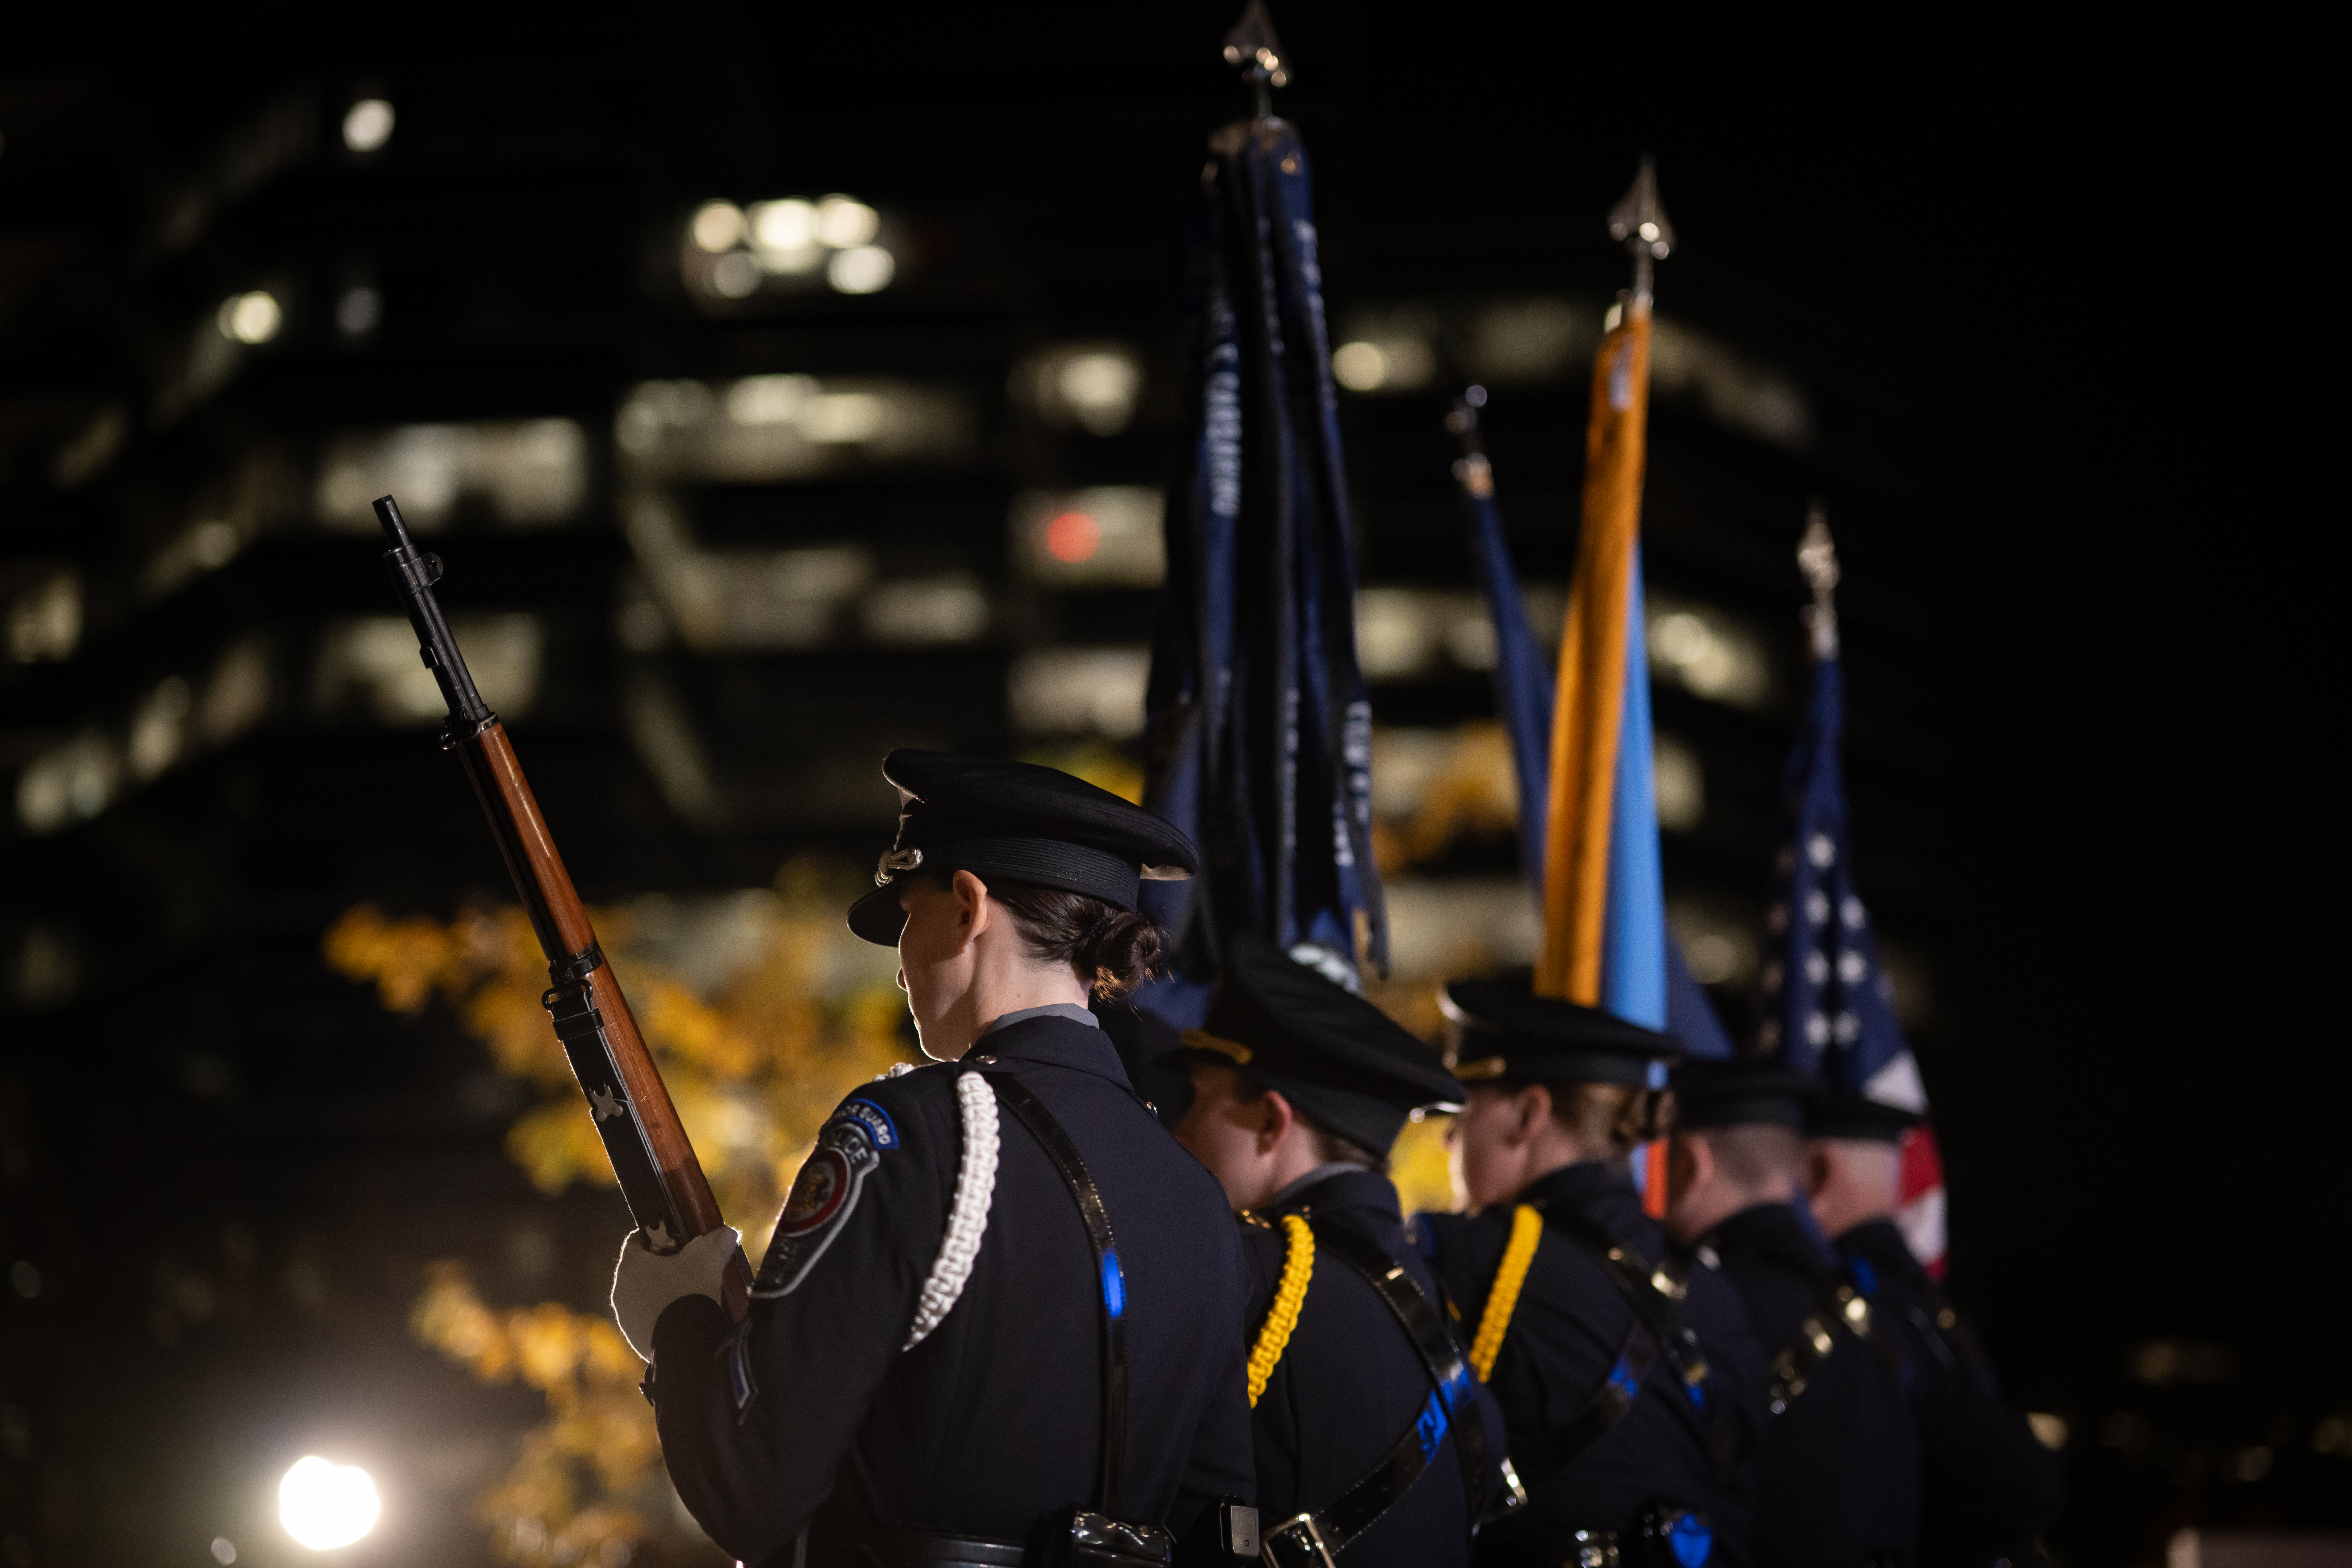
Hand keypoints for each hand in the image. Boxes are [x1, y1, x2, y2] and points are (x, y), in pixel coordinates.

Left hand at [611, 1225, 741, 1360]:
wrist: (686, 1343)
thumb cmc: (691, 1292)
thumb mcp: (710, 1257)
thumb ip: (718, 1239)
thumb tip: (727, 1234)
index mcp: (630, 1266)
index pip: (636, 1239)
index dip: (658, 1235)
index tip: (677, 1240)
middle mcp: (621, 1291)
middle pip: (642, 1269)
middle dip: (664, 1266)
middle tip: (689, 1267)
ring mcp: (626, 1317)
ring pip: (645, 1295)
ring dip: (663, 1292)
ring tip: (689, 1294)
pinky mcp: (635, 1337)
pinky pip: (649, 1319)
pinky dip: (664, 1314)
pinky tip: (684, 1315)